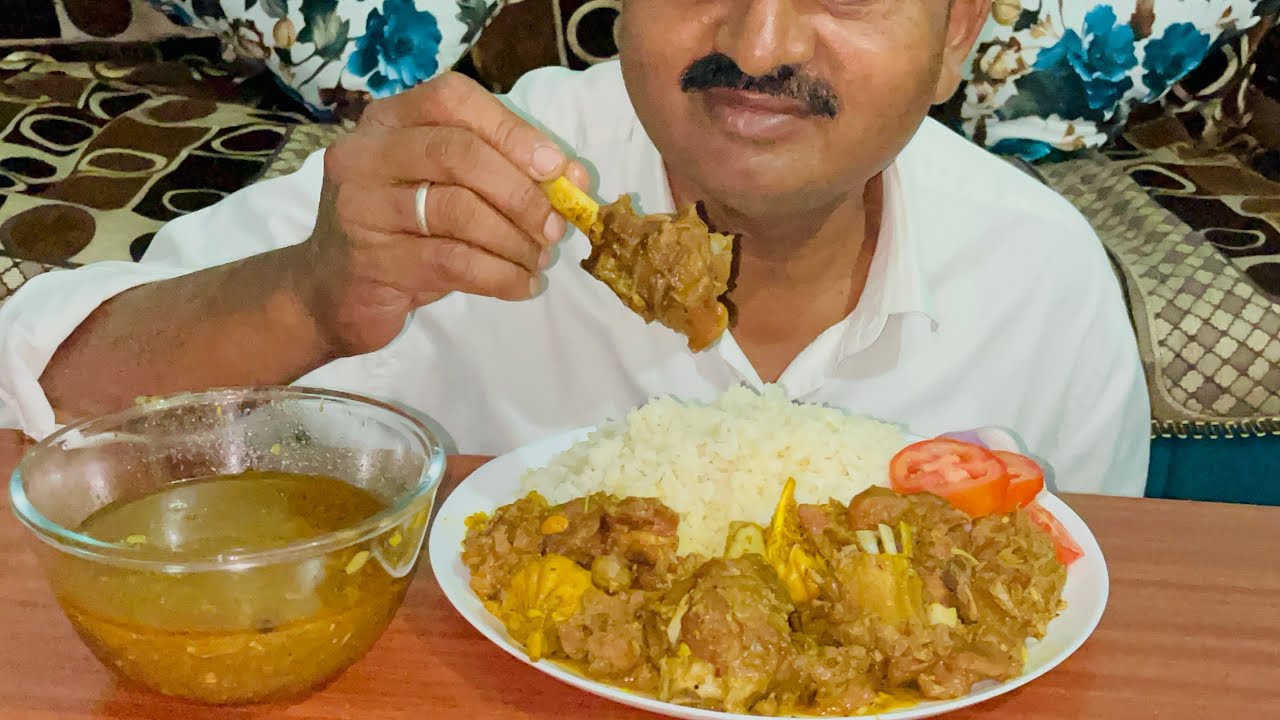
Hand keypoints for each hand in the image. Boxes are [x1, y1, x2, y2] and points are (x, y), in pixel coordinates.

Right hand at [295, 72, 588, 356]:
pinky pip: (453, 262)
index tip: (558, 169)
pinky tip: (521, 285)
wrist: (330, 295)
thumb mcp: (445, 191)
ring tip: (539, 260)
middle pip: (457, 153)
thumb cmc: (402, 235)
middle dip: (520, 191)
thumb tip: (573, 178)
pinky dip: (500, 276)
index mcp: (387, 121)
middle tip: (555, 226)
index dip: (512, 131)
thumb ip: (500, 173)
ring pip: (458, 210)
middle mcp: (365, 154)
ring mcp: (362, 207)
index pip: (453, 100)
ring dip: (514, 239)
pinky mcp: (371, 261)